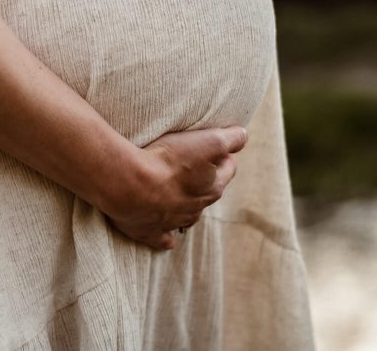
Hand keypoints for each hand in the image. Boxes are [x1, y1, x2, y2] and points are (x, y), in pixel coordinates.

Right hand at [97, 125, 247, 250]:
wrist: (132, 185)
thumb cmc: (170, 161)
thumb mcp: (210, 141)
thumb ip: (231, 138)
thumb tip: (243, 136)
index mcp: (212, 188)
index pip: (228, 170)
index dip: (225, 157)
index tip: (217, 149)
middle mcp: (196, 208)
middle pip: (208, 193)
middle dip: (205, 180)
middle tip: (194, 166)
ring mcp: (173, 222)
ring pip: (188, 217)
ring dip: (186, 206)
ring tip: (178, 195)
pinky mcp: (150, 232)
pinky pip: (163, 239)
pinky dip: (166, 237)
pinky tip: (168, 237)